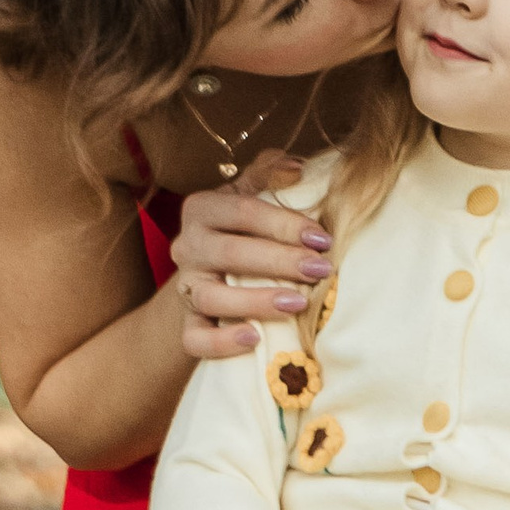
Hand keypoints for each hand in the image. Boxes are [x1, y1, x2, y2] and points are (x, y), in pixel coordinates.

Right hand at [170, 153, 334, 360]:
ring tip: (297, 304)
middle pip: (229, 252)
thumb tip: (297, 166)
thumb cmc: (243, 232)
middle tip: (320, 270)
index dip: (285, 223)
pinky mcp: (187, 324)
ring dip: (255, 300)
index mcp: (203, 209)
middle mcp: (189, 246)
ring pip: (210, 296)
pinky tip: (254, 338)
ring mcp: (185, 287)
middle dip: (279, 261)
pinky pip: (195, 339)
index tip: (323, 239)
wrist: (210, 277)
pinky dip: (221, 342)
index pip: (243, 212)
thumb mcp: (251, 196)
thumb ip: (269, 174)